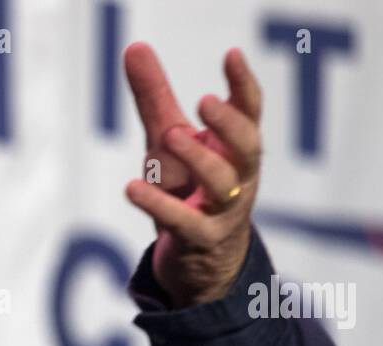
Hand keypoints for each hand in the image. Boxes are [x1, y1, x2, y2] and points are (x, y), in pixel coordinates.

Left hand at [123, 43, 262, 307]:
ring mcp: (224, 210)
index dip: (243, 84)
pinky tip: (132, 187)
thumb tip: (134, 47)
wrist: (199, 260)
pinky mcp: (201, 239)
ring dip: (199, 159)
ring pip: (223, 184)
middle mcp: (238, 176)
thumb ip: (154, 97)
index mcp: (236, 147)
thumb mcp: (167, 140)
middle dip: (229, 122)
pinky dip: (159, 205)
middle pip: (247, 145)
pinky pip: (185, 223)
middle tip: (204, 100)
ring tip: (170, 135)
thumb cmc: (188, 188)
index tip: (231, 55)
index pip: (250, 111)